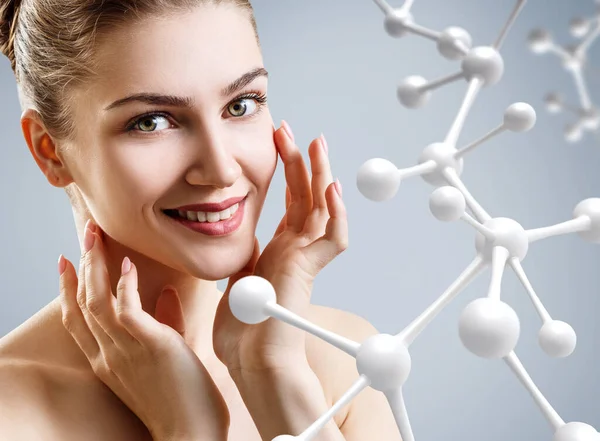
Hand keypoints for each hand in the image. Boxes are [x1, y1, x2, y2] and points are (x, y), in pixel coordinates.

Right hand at [58, 220, 229, 440]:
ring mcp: (127, 352)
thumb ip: (163, 324)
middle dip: (81, 264)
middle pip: (83, 302)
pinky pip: (127, 311)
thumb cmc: (181, 397)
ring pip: (97, 302)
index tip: (66, 262)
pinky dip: (124, 286)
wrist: (190, 433)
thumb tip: (166, 294)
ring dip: (95, 265)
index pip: (77, 319)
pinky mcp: (152, 347)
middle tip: (86, 233)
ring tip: (97, 236)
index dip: (68, 289)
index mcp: (109, 359)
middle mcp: (109, 355)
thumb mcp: (166, 354)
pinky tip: (127, 265)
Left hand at [213, 122, 347, 374]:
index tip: (278, 143)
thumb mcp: (239, 281)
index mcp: (281, 250)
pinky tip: (330, 188)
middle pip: (305, 196)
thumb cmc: (243, 329)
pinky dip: (335, 214)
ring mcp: (305, 259)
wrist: (251, 361)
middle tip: (289, 130)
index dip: (287, 171)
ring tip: (315, 142)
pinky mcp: (309, 272)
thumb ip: (244, 259)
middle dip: (299, 161)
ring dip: (319, 175)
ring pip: (321, 209)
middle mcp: (296, 250)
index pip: (290, 202)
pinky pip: (332, 240)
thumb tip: (236, 243)